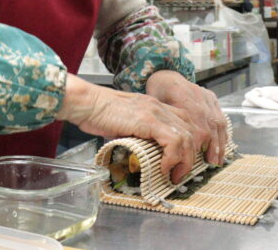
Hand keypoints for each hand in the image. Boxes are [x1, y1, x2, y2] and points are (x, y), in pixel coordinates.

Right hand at [57, 74, 197, 182]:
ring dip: (184, 160)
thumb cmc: (98, 114)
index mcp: (155, 106)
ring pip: (186, 137)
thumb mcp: (124, 125)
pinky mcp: (148, 120)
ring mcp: (155, 112)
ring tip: (174, 174)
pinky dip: (172, 158)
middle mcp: (159, 107)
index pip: (184, 122)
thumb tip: (141, 155)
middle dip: (190, 156)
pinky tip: (163, 167)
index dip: (188, 144)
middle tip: (179, 173)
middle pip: (190, 131)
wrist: (87, 103)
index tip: (181, 162)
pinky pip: (172, 141)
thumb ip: (137, 135)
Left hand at [145, 70, 227, 165]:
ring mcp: (207, 97)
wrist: (166, 75)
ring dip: (219, 143)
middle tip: (209, 164)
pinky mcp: (211, 98)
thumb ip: (158, 121)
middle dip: (211, 147)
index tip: (189, 159)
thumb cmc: (156, 91)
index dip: (195, 145)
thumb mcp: (152, 104)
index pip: (195, 126)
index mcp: (183, 97)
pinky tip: (221, 146)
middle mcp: (198, 97)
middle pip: (209, 125)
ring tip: (217, 160)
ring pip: (218, 123)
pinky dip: (222, 134)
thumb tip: (156, 146)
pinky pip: (221, 117)